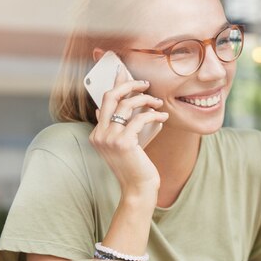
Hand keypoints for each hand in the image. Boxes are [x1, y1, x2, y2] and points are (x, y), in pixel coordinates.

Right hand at [89, 66, 168, 195]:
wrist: (138, 189)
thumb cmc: (136, 167)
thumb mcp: (126, 144)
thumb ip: (122, 126)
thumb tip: (124, 104)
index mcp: (96, 134)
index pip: (104, 102)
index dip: (116, 85)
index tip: (124, 72)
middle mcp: (99, 135)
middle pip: (111, 96)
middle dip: (129, 84)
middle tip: (145, 83)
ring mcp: (110, 139)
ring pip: (127, 105)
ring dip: (146, 100)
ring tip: (159, 104)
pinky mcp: (123, 142)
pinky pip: (140, 119)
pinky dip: (154, 115)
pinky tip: (163, 117)